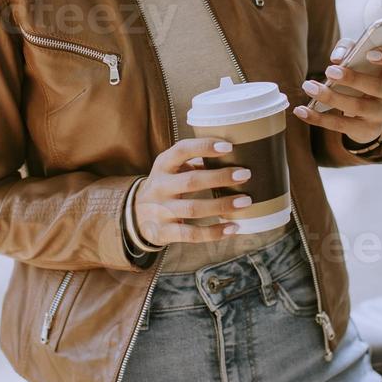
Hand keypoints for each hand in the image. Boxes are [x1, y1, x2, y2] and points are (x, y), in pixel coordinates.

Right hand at [133, 137, 254, 245]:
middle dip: (220, 178)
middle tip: (245, 174)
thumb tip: (234, 155)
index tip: (228, 146)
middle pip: (191, 181)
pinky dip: (214, 232)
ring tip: (245, 202)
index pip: (182, 150)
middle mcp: (159, 186)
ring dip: (221, 205)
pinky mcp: (163, 232)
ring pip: (193, 209)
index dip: (204, 147)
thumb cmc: (166, 185)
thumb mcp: (173, 169)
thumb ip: (197, 162)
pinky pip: (191, 234)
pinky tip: (233, 227)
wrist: (135, 214)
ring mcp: (160, 210)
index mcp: (163, 165)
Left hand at [293, 42, 381, 144]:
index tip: (369, 54)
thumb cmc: (364, 73)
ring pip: (358, 107)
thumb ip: (349, 49)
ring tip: (309, 87)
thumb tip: (337, 59)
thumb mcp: (358, 57)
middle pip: (378, 87)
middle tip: (329, 71)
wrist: (368, 110)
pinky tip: (302, 111)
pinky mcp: (367, 129)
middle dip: (353, 79)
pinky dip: (319, 118)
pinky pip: (342, 125)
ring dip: (331, 97)